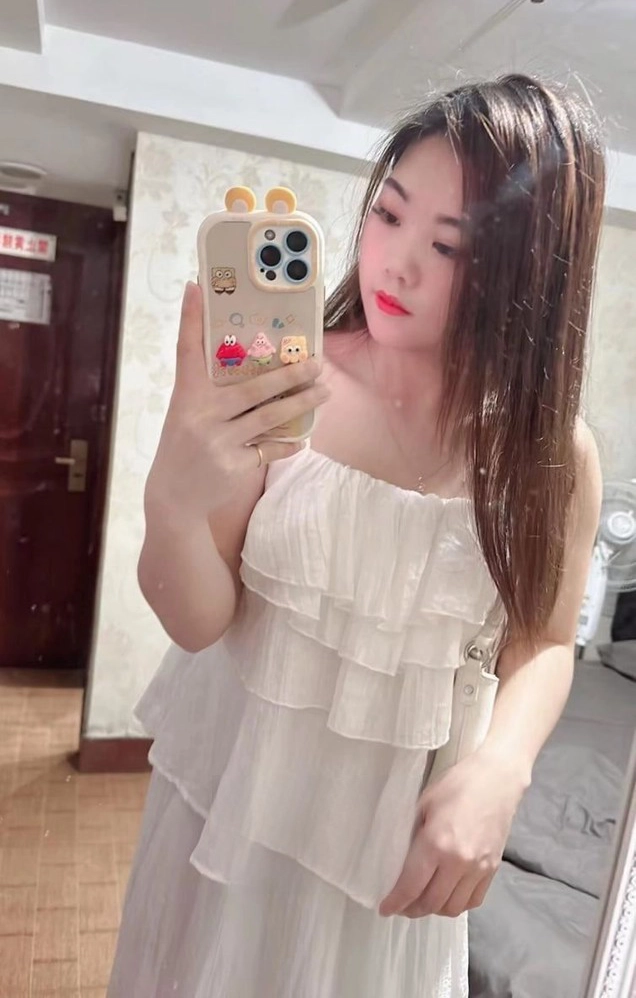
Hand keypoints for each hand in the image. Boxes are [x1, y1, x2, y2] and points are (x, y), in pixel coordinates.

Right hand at [145, 282, 328, 517]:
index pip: (187, 350)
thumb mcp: (188, 413)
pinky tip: (304, 437)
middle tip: (317, 362)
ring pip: (269, 418)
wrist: (172, 496)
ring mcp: (218, 442)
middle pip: (252, 388)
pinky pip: (269, 450)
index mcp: (187, 396)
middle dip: (288, 374)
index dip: (191, 319)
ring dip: (301, 403)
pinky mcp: (233, 466)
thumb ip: (212, 390)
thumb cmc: (185, 444)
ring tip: (325, 393)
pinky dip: (288, 444)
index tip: (196, 288)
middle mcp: (201, 415)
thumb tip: (251, 364)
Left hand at [379, 750, 526, 918]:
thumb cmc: (459, 783)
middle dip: (411, 910)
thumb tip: (399, 858)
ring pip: (453, 908)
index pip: (411, 886)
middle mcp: (459, 862)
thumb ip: (412, 833)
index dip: (395, 902)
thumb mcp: (424, 803)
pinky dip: (457, 905)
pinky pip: (473, 900)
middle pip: (431, 903)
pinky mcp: (493, 869)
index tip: (385, 908)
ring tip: (421, 902)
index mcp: (437, 843)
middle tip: (400, 906)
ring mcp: (479, 868)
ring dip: (434, 910)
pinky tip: (447, 895)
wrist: (498, 778)